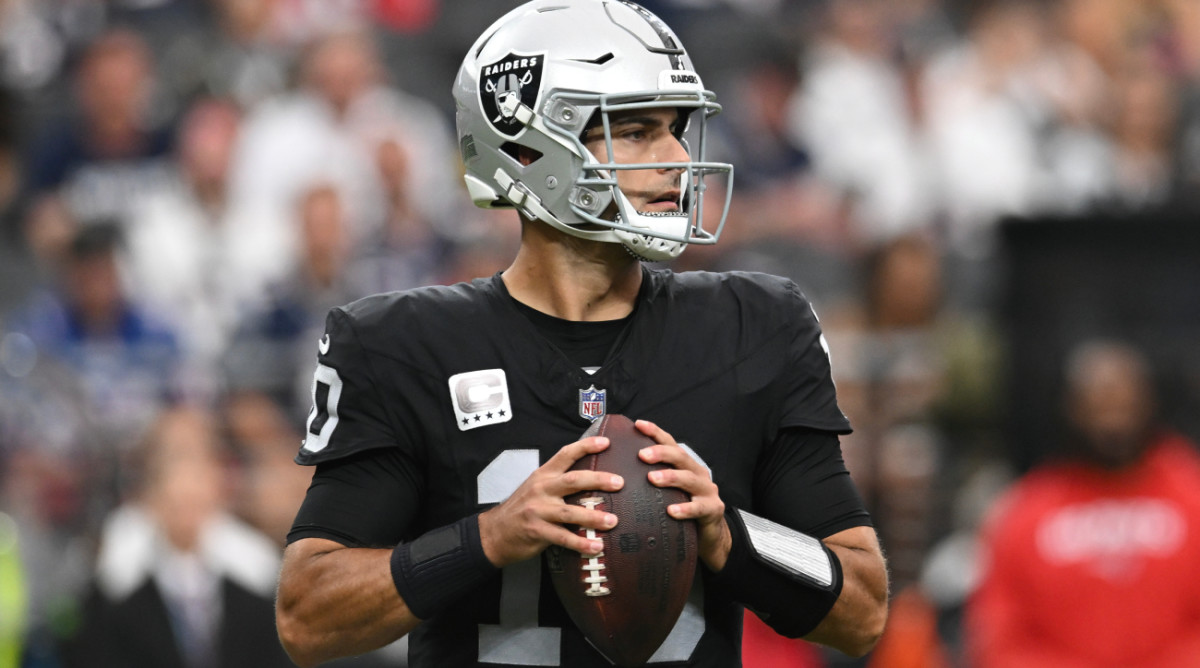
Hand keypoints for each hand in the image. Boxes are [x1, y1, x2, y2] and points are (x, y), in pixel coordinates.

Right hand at [478, 436, 623, 567]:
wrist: (494, 532)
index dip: (586, 446)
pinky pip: (563, 537)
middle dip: (598, 480)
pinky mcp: (537, 531)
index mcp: (543, 475)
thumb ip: (558, 482)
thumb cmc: (521, 509)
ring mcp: (538, 510)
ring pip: (570, 512)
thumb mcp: (536, 488)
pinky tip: (596, 546)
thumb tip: (592, 480)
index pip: (565, 454)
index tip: (606, 442)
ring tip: (613, 521)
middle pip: (573, 480)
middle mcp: (541, 489)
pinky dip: (581, 542)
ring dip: (594, 517)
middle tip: (620, 483)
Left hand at [635, 419, 731, 570]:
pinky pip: (698, 508)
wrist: (710, 535)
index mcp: (686, 465)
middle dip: (661, 453)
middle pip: (680, 457)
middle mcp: (697, 473)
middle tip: (641, 455)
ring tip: (652, 478)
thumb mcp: (669, 491)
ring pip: (689, 479)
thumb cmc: (683, 509)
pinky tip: (671, 511)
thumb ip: (651, 480)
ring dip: (670, 477)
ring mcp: (707, 491)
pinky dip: (685, 508)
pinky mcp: (712, 509)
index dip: (655, 433)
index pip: (670, 444)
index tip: (638, 425)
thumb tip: (614, 474)